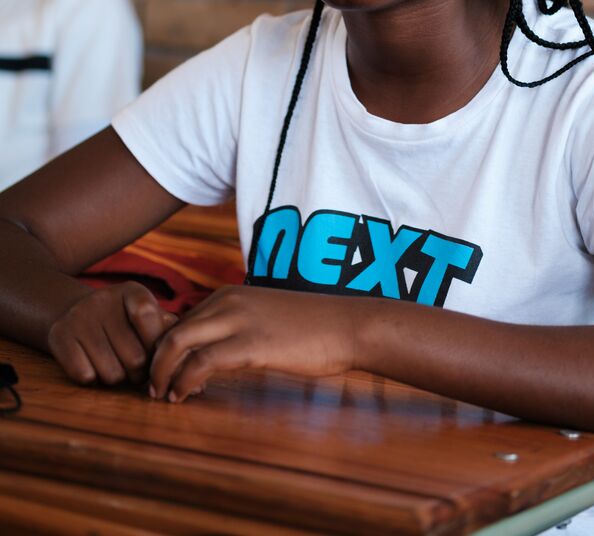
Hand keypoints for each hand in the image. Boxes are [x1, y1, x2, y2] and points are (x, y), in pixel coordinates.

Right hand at [48, 283, 176, 386]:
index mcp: (133, 291)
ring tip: (116, 366)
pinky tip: (94, 365)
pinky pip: (85, 376)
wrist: (76, 312)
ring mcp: (79, 316)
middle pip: (135, 358)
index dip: (156, 346)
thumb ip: (171, 342)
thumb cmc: (125, 323)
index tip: (158, 358)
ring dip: (117, 379)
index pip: (149, 318)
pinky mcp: (59, 335)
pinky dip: (93, 380)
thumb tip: (199, 386)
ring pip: (111, 374)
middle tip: (136, 371)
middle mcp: (103, 299)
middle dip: (140, 374)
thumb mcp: (149, 320)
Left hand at [149, 285, 358, 402]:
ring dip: (163, 372)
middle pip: (171, 329)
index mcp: (229, 294)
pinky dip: (184, 381)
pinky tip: (184, 395)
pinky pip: (201, 362)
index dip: (166, 348)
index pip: (180, 319)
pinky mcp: (250, 344)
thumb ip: (236, 327)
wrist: (346, 325)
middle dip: (155, 359)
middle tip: (152, 386)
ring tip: (162, 395)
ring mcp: (238, 320)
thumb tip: (214, 354)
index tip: (165, 373)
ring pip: (178, 342)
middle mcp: (227, 301)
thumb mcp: (264, 317)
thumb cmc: (311, 326)